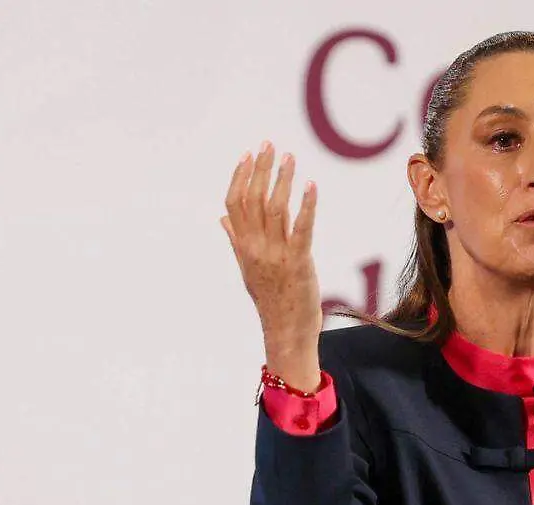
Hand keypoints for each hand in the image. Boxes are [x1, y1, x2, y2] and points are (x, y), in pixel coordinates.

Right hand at [221, 141, 322, 391]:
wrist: (285, 329)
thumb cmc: (270, 298)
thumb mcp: (247, 268)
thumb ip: (236, 240)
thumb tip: (222, 218)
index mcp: (242, 246)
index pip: (234, 202)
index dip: (240, 176)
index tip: (248, 154)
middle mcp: (255, 247)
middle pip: (253, 199)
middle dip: (260, 169)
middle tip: (269, 145)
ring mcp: (277, 254)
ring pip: (275, 208)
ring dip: (282, 179)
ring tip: (289, 158)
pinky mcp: (299, 261)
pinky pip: (302, 227)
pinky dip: (306, 205)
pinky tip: (310, 185)